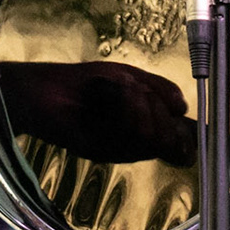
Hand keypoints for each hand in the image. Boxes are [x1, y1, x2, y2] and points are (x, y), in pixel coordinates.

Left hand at [0, 61, 197, 166]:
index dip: (184, 135)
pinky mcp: (98, 150)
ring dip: (135, 101)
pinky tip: (102, 96)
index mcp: (144, 132)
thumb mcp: (130, 78)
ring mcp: (117, 150)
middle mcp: (134, 147)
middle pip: (168, 137)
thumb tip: (183, 107)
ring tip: (114, 90)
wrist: (45, 89)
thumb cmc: (86, 83)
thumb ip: (159, 90)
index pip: (179, 147)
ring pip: (148, 134)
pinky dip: (118, 104)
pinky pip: (125, 131)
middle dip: (156, 105)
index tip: (177, 112)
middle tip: (133, 90)